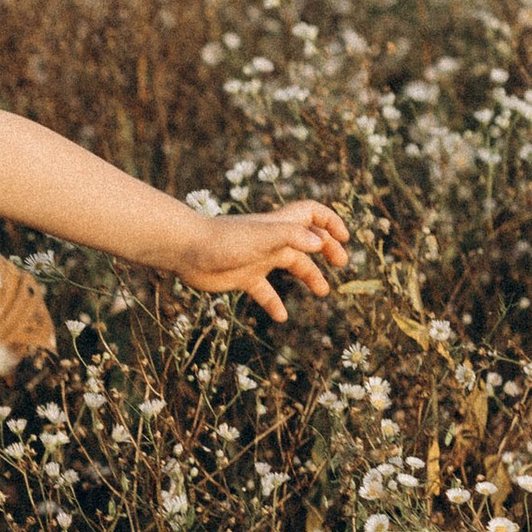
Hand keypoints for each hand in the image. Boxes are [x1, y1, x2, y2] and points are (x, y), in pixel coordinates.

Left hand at [166, 199, 351, 321]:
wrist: (186, 250)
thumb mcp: (263, 236)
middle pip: (308, 242)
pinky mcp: (244, 278)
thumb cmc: (224, 240)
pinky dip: (274, 303)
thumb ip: (291, 237)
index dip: (330, 222)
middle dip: (327, 250)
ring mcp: (258, 259)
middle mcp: (272, 240)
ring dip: (309, 276)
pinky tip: (281, 317)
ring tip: (323, 292)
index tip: (344, 238)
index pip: (312, 214)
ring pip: (291, 266)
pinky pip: (264, 292)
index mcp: (279, 225)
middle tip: (341, 264)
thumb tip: (321, 243)